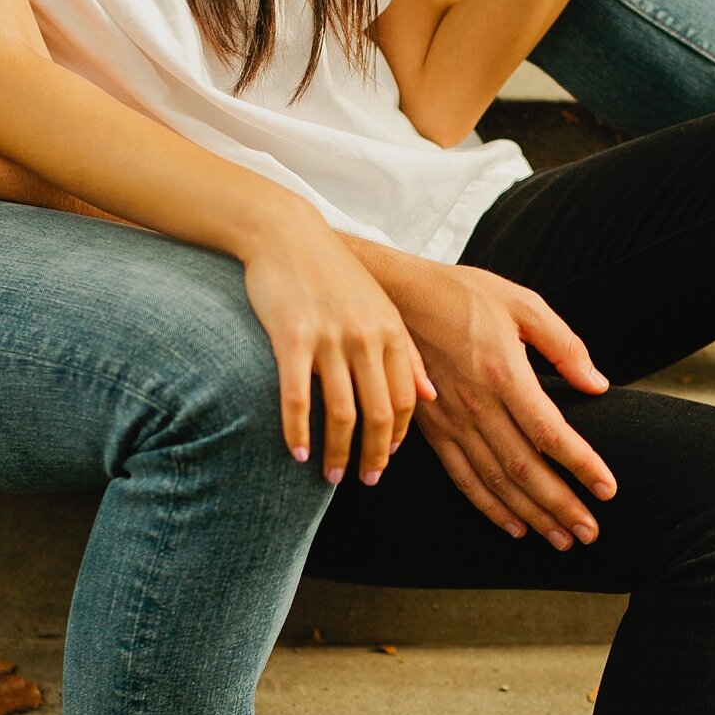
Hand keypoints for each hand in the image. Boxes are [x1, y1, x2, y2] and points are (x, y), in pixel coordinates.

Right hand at [239, 215, 433, 483]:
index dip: (397, 437)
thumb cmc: (332, 273)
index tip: (385, 460)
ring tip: (331, 476)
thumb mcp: (380, 306)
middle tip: (366, 481)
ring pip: (341, 414)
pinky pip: (298, 398)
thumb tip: (430, 397)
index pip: (405, 401)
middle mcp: (366, 337)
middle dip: (374, 457)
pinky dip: (298, 432)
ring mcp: (329, 338)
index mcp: (391, 332)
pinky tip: (297, 453)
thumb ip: (406, 352)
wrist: (285, 233)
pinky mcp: (292, 338)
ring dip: (338, 453)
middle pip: (378, 415)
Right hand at [392, 255, 618, 548]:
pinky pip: (463, 479)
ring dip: (532, 516)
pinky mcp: (433, 431)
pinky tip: (514, 527)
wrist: (395, 295)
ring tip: (562, 539)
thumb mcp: (521, 302)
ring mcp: (452, 423)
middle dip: (561, 506)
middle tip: (590, 533)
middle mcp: (477, 405)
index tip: (607, 489)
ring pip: (496, 483)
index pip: (549, 432)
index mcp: (503, 372)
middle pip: (525, 469)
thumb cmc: (462, 295)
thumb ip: (563, 345)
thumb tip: (597, 385)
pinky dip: (489, 508)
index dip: (581, 465)